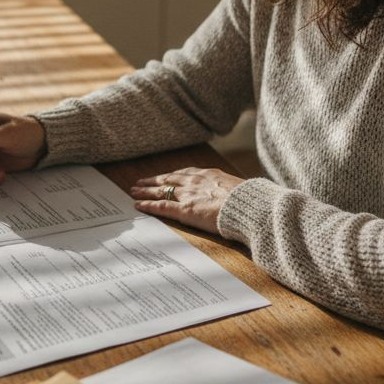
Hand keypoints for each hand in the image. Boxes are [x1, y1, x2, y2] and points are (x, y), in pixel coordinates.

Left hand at [130, 168, 244, 233]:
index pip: (184, 173)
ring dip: (146, 191)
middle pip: (168, 179)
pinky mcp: (185, 210)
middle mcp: (195, 181)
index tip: (163, 176)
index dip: (171, 175)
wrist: (249, 206)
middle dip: (154, 181)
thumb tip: (231, 197)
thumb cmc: (248, 200)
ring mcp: (189, 195)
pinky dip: (149, 205)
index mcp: (209, 175)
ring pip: (161, 190)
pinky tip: (138, 205)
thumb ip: (228, 191)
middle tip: (140, 182)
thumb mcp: (238, 189)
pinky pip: (162, 207)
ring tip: (134, 191)